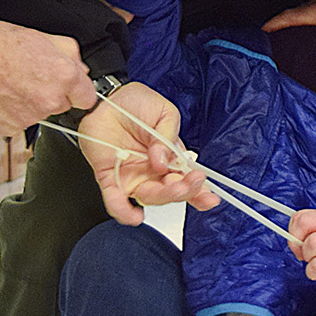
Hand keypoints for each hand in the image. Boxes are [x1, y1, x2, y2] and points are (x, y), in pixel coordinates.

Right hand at [0, 21, 95, 135]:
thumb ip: (71, 55)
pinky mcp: (8, 128)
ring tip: (11, 85)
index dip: (77, 91)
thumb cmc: (2, 44)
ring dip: (29, 105)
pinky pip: (15, 124)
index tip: (69, 88)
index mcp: (64, 77)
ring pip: (37, 115)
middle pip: (61, 107)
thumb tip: (81, 70)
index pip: (87, 98)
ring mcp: (29, 118)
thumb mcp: (45, 37)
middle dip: (51, 95)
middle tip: (30, 79)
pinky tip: (0, 96)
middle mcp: (49, 101)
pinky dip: (9, 114)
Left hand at [78, 82, 216, 224]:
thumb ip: (167, 136)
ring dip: (162, 197)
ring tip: (170, 186)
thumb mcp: (164, 113)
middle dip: (183, 191)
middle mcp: (153, 172)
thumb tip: (163, 162)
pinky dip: (124, 212)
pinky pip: (116, 202)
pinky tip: (135, 217)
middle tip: (186, 183)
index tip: (209, 198)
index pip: (187, 179)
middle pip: (171, 192)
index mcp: (170, 157)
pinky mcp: (110, 178)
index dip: (200, 192)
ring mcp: (133, 177)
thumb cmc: (135, 103)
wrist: (105, 99)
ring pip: (149, 198)